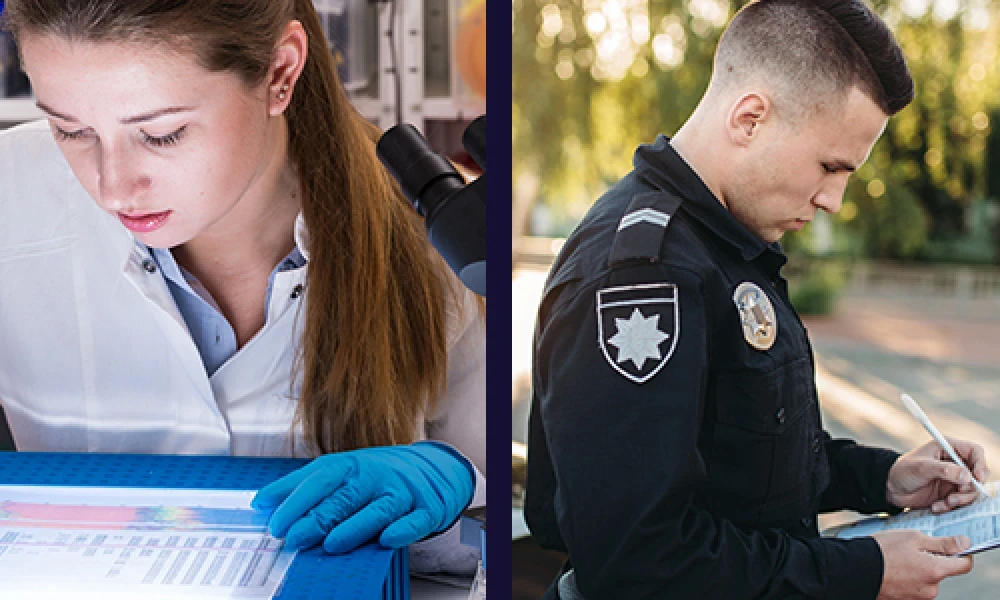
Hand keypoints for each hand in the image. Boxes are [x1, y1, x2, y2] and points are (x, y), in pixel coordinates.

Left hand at [252, 441, 474, 552]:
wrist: (433, 468)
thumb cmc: (378, 474)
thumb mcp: (341, 469)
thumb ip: (301, 484)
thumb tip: (260, 501)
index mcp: (351, 465)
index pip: (320, 479)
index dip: (296, 500)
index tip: (275, 522)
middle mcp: (376, 476)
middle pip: (345, 496)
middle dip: (318, 518)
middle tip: (294, 538)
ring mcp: (402, 492)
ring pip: (378, 510)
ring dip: (355, 527)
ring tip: (332, 544)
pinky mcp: (426, 509)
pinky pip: (415, 521)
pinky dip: (402, 530)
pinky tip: (388, 538)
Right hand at [874, 530, 972, 599]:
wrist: (856, 569)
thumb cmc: (881, 551)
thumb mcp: (914, 537)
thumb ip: (942, 543)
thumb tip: (964, 543)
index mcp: (935, 570)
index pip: (964, 565)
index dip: (960, 553)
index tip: (951, 547)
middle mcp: (930, 589)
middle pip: (942, 572)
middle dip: (932, 561)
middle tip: (912, 550)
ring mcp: (918, 597)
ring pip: (927, 580)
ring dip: (918, 571)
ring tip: (899, 561)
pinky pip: (914, 588)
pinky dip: (907, 579)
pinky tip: (894, 570)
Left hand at [886, 438, 988, 512]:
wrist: (891, 488)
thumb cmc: (903, 471)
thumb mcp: (921, 467)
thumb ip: (944, 470)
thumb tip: (967, 475)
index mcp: (948, 448)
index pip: (975, 451)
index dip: (981, 463)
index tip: (978, 478)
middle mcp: (954, 463)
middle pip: (978, 474)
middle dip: (971, 488)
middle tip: (956, 495)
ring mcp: (954, 479)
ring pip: (972, 490)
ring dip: (961, 499)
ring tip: (946, 503)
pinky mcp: (950, 493)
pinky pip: (961, 502)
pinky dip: (951, 507)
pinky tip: (936, 507)